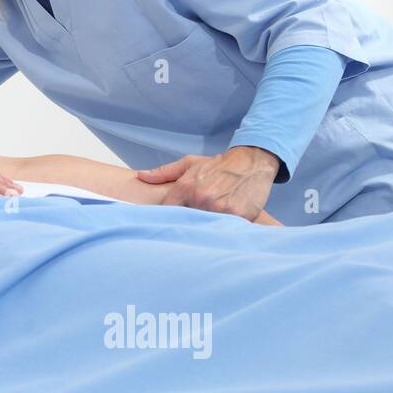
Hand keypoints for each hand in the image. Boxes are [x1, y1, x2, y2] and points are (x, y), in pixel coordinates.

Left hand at [136, 146, 279, 222]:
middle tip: (189, 229)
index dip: (168, 218)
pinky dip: (224, 231)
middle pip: (185, 223)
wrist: (251, 162)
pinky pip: (225, 229)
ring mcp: (219, 207)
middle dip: (186, 226)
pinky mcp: (238, 215)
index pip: (167, 212)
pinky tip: (223, 229)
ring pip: (205, 228)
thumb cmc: (218, 165)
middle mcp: (200, 197)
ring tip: (206, 230)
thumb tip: (141, 176)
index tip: (170, 223)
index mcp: (185, 187)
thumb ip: (164, 172)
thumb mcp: (189, 163)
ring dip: (205, 230)